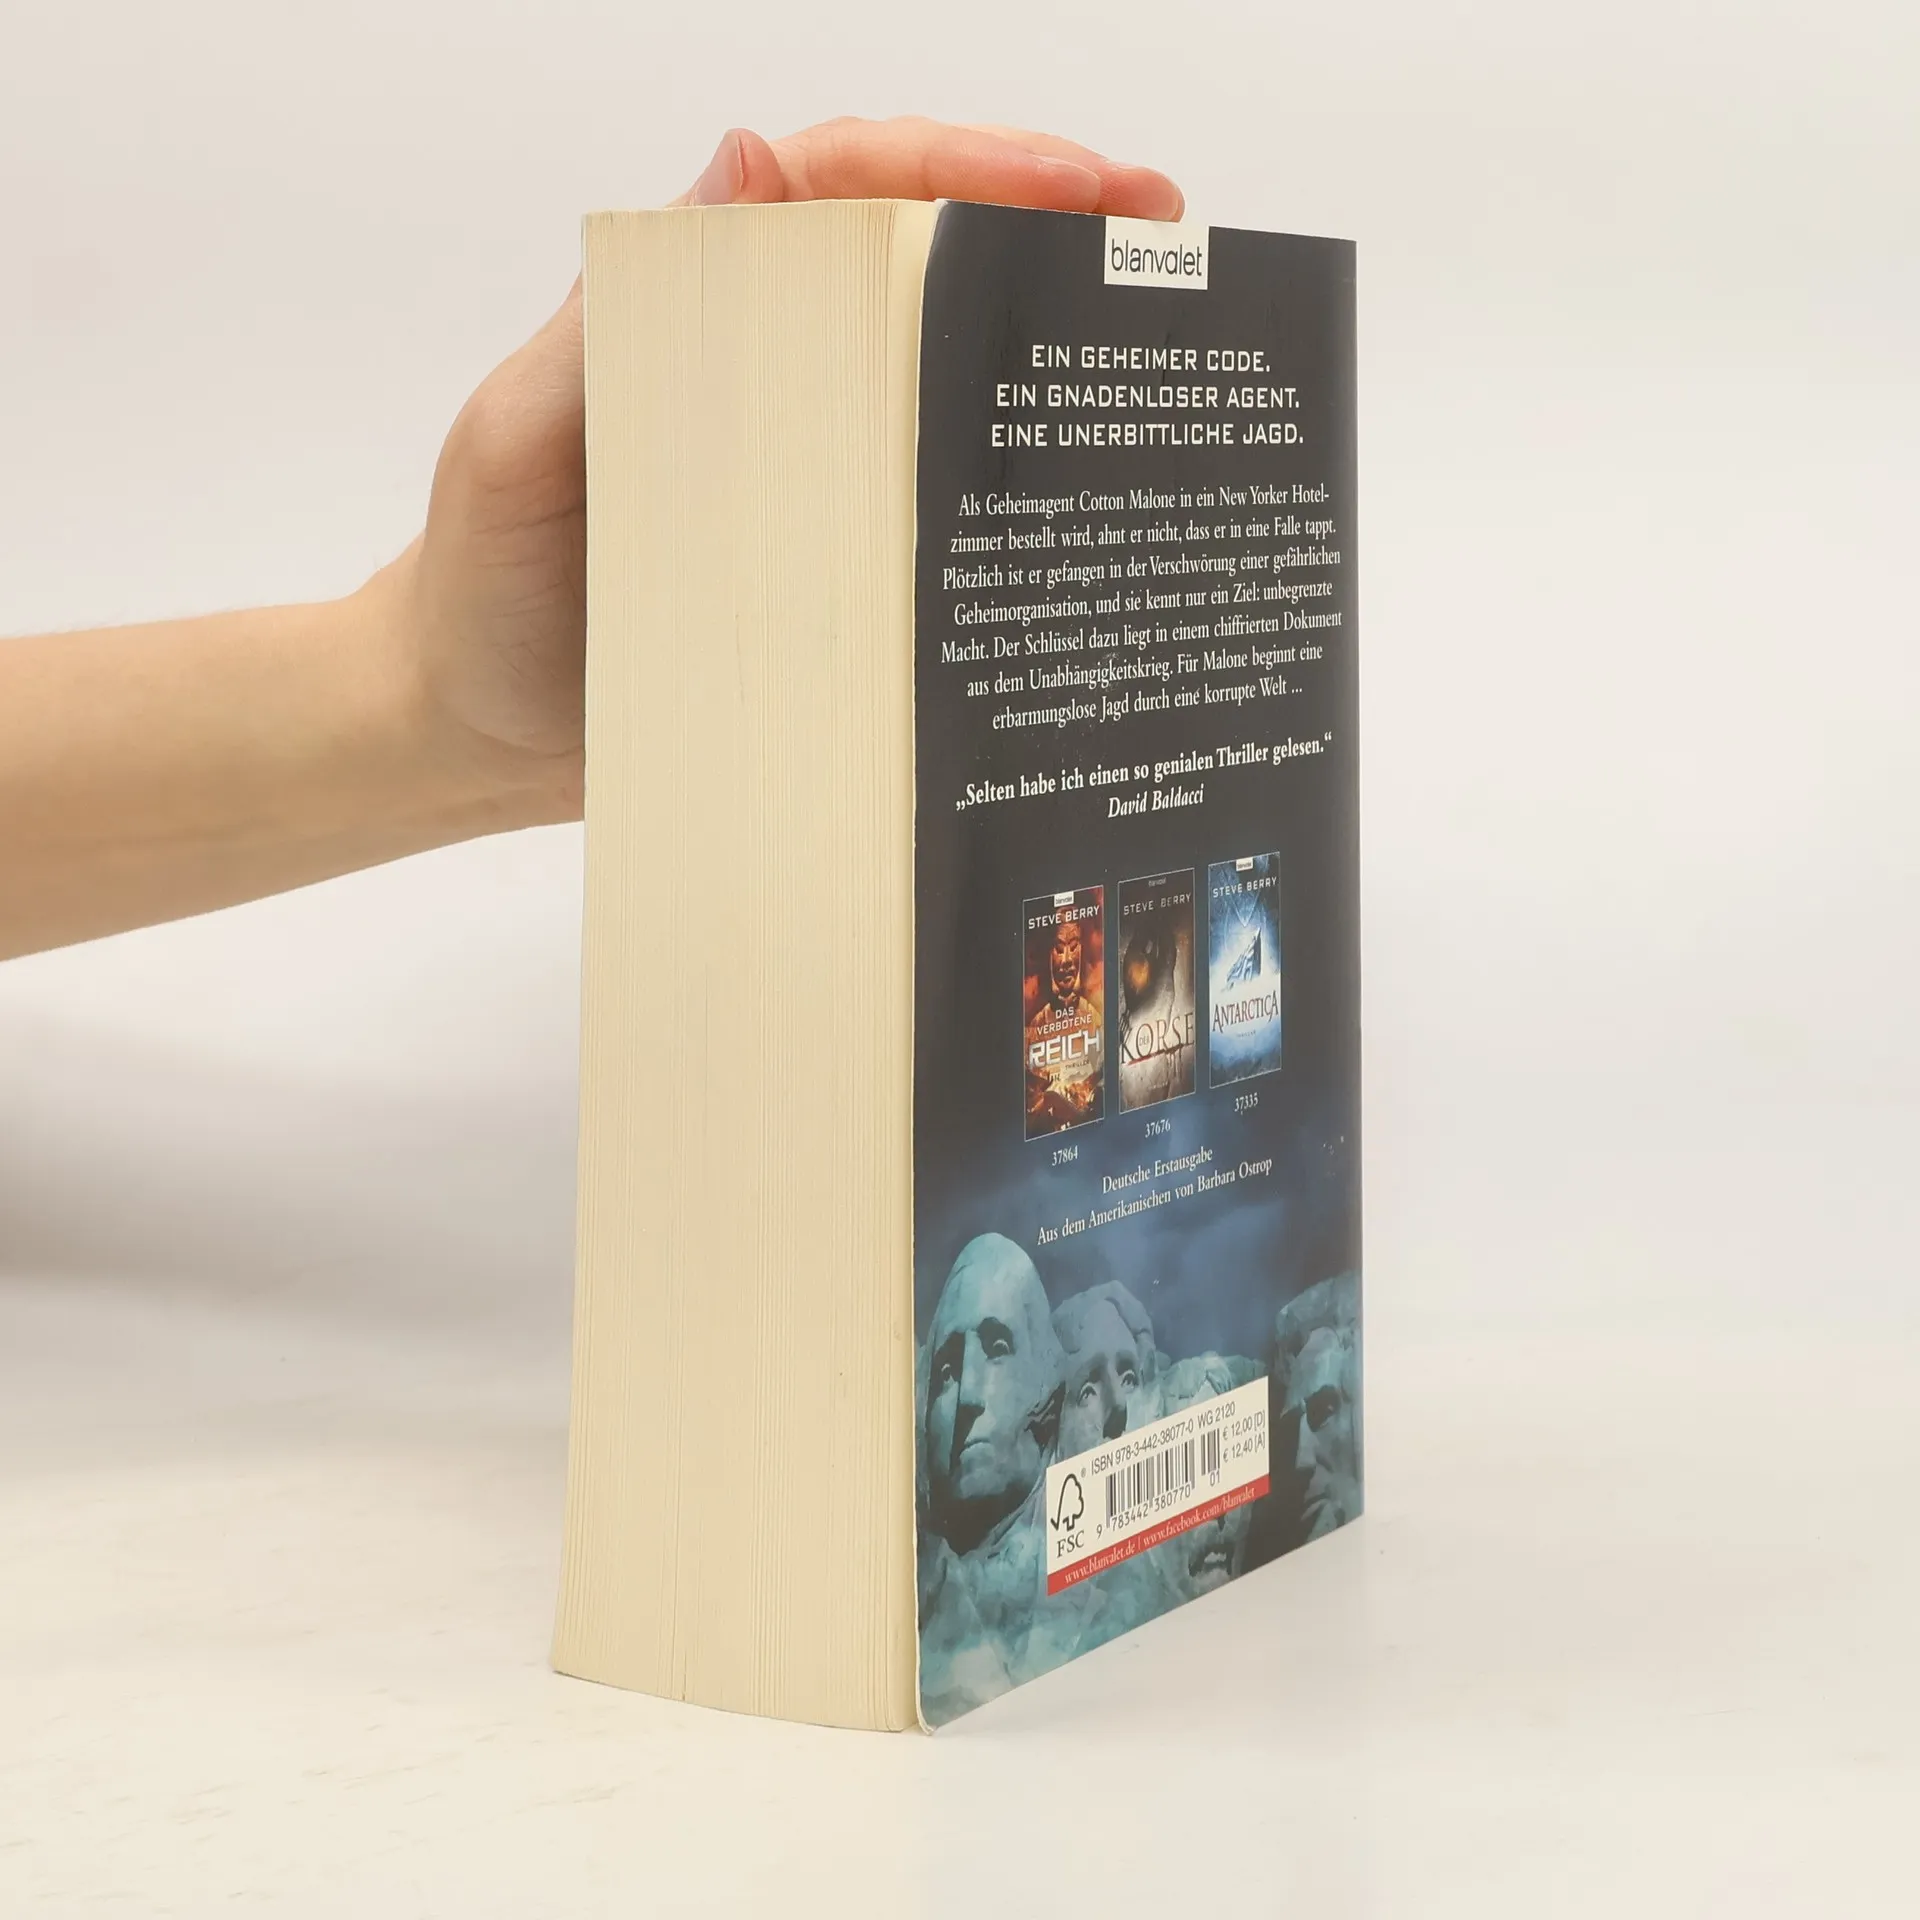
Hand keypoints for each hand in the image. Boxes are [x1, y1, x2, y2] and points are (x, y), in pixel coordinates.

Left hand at [396, 118, 1185, 823]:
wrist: (472, 730)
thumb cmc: (482, 575)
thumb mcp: (524, 435)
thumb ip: (609, 317)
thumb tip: (744, 159)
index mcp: (706, 308)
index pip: (853, 189)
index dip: (976, 167)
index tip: (1089, 187)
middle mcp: (774, 375)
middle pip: (924, 271)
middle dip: (1051, 243)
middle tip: (1166, 256)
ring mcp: (811, 475)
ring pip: (940, 388)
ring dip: (1044, 368)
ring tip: (1150, 368)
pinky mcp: (828, 569)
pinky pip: (924, 518)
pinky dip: (998, 508)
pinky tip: (1070, 524)